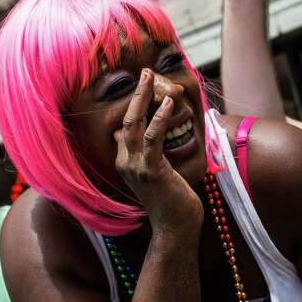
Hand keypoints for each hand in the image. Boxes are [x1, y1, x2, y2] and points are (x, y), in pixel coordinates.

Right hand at [114, 69, 203, 237]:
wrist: (175, 229)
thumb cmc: (173, 202)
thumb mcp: (159, 174)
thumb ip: (153, 155)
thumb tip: (157, 137)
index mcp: (126, 161)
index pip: (128, 126)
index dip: (137, 104)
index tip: (147, 84)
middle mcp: (125, 162)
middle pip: (126, 119)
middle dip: (136, 93)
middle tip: (146, 72)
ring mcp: (135, 166)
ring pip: (134, 123)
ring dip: (142, 97)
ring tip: (151, 77)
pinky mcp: (151, 170)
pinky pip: (152, 138)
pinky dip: (159, 118)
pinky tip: (168, 102)